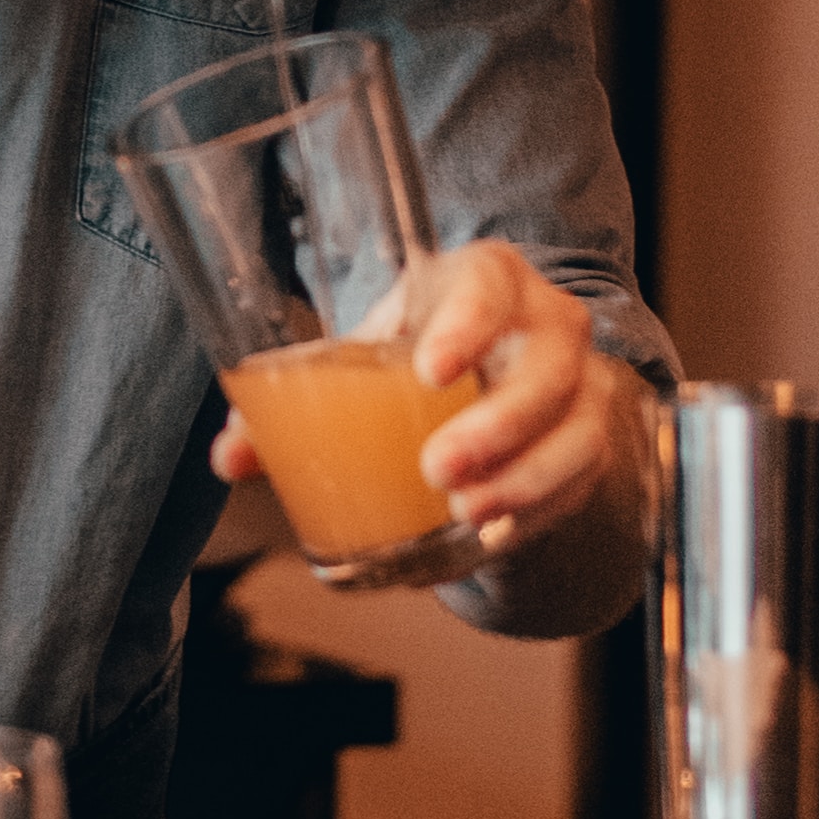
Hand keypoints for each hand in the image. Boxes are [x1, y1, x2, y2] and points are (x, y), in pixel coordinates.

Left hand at [209, 242, 622, 562]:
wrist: (492, 367)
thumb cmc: (416, 347)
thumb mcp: (365, 356)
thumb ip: (295, 399)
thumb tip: (231, 455)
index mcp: (484, 279)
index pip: (488, 285)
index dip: (467, 324)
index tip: (430, 371)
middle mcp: (545, 325)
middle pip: (546, 369)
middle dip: (498, 425)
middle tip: (436, 468)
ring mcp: (579, 386)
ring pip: (577, 433)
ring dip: (524, 480)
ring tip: (465, 514)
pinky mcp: (587, 445)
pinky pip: (576, 484)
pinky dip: (533, 516)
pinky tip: (487, 538)